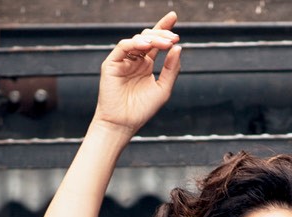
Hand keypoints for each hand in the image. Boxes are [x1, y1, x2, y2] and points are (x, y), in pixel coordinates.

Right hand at [96, 11, 181, 137]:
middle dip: (161, 34)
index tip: (174, 17)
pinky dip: (135, 44)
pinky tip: (146, 46)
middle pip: (148, 38)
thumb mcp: (163, 89)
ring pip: (137, 40)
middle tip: (173, 37)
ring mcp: (123, 60)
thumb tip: (179, 47)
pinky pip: (123, 47)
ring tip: (165, 43)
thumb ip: (171, 69)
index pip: (155, 42)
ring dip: (152, 39)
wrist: (123, 124)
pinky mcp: (112, 63)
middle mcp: (134, 59)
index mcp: (146, 64)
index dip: (164, 28)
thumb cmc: (142, 110)